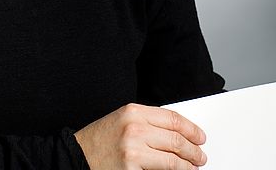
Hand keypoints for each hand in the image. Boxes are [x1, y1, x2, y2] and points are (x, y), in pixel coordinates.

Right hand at [74, 103, 206, 169]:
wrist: (76, 157)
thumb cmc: (100, 139)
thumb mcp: (123, 120)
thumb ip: (148, 122)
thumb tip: (177, 133)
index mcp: (133, 111)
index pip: (172, 118)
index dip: (191, 128)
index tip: (200, 136)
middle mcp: (134, 128)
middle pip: (175, 138)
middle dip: (193, 149)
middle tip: (200, 156)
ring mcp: (133, 150)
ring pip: (172, 159)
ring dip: (188, 165)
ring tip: (194, 167)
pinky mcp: (131, 169)